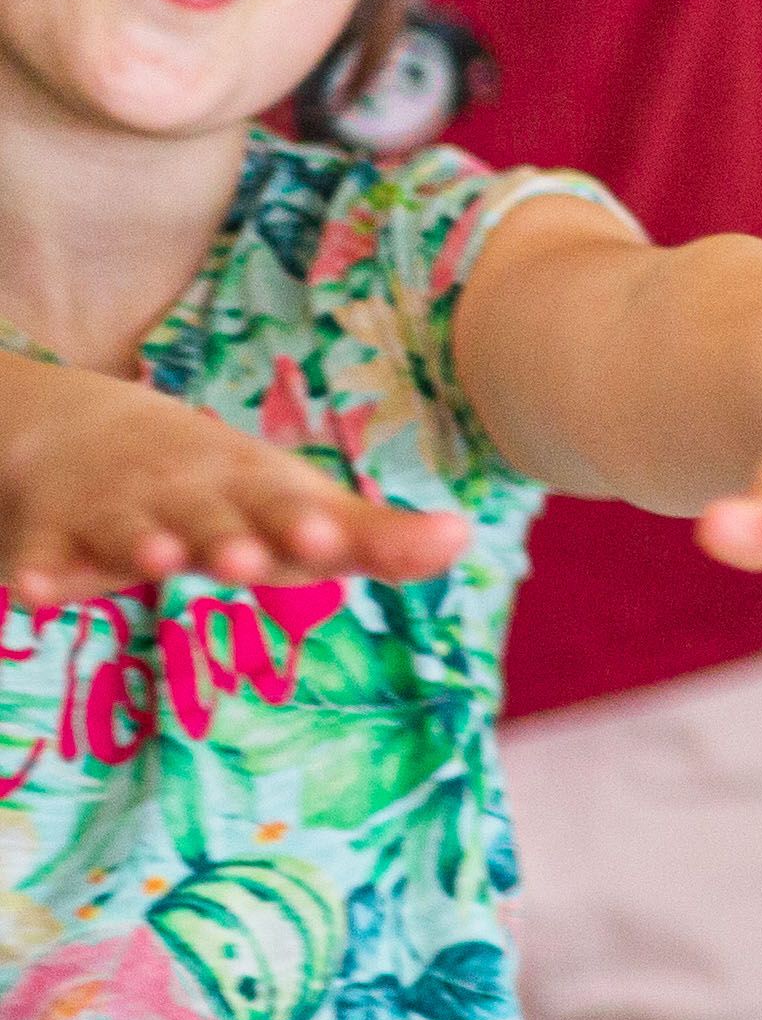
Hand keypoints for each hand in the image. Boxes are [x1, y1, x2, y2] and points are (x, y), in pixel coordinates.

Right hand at [0, 369, 465, 606]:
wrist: (80, 427)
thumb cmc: (217, 486)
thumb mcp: (290, 505)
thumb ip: (371, 536)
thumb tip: (462, 539)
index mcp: (248, 488)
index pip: (283, 506)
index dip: (302, 523)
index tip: (326, 537)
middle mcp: (183, 494)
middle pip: (207, 516)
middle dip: (227, 535)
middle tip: (247, 559)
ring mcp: (110, 511)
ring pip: (122, 528)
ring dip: (138, 541)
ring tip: (158, 558)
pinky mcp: (46, 535)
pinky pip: (34, 553)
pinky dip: (34, 569)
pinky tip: (35, 592)